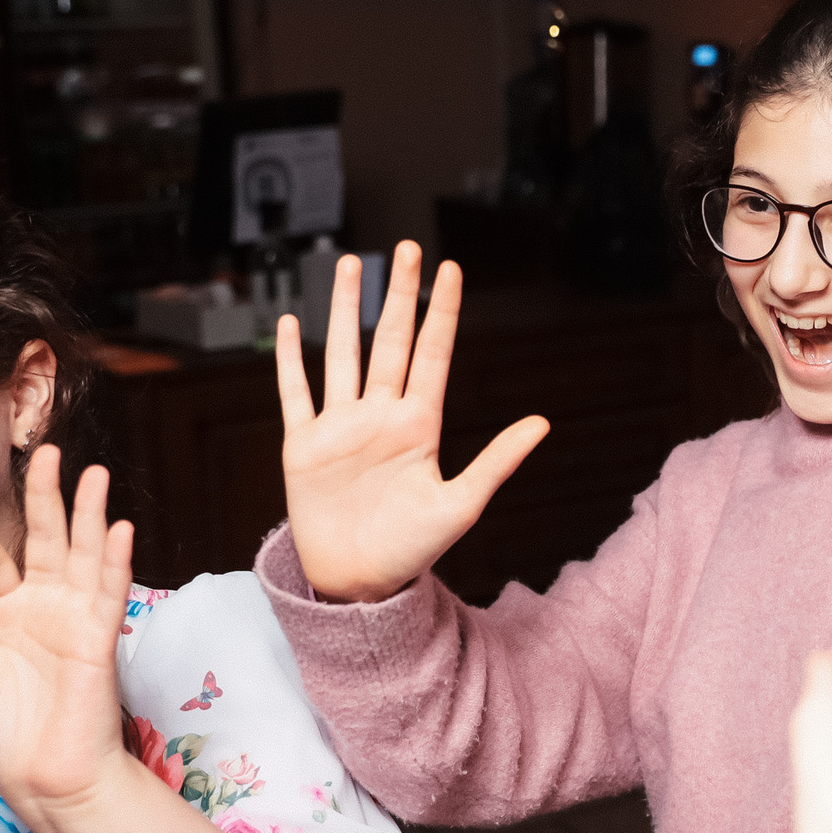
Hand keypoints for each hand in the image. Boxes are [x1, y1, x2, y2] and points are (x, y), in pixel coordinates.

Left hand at [0, 448, 142, 832]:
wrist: (43, 777)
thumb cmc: (0, 734)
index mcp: (1, 613)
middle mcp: (40, 607)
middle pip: (47, 540)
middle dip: (46, 496)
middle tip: (47, 452)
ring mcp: (72, 619)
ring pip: (84, 554)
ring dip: (90, 514)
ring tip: (94, 473)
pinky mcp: (98, 638)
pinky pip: (108, 591)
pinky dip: (115, 560)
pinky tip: (119, 527)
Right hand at [275, 242, 549, 602]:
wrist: (359, 583)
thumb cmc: (412, 550)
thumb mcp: (461, 504)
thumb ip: (497, 460)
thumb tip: (543, 423)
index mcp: (419, 426)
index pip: (432, 354)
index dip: (440, 312)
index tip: (450, 271)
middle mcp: (380, 417)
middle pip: (390, 341)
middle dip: (398, 295)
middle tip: (407, 249)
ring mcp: (340, 427)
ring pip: (341, 353)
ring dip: (344, 310)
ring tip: (350, 265)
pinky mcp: (303, 445)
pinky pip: (295, 393)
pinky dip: (289, 360)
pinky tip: (288, 325)